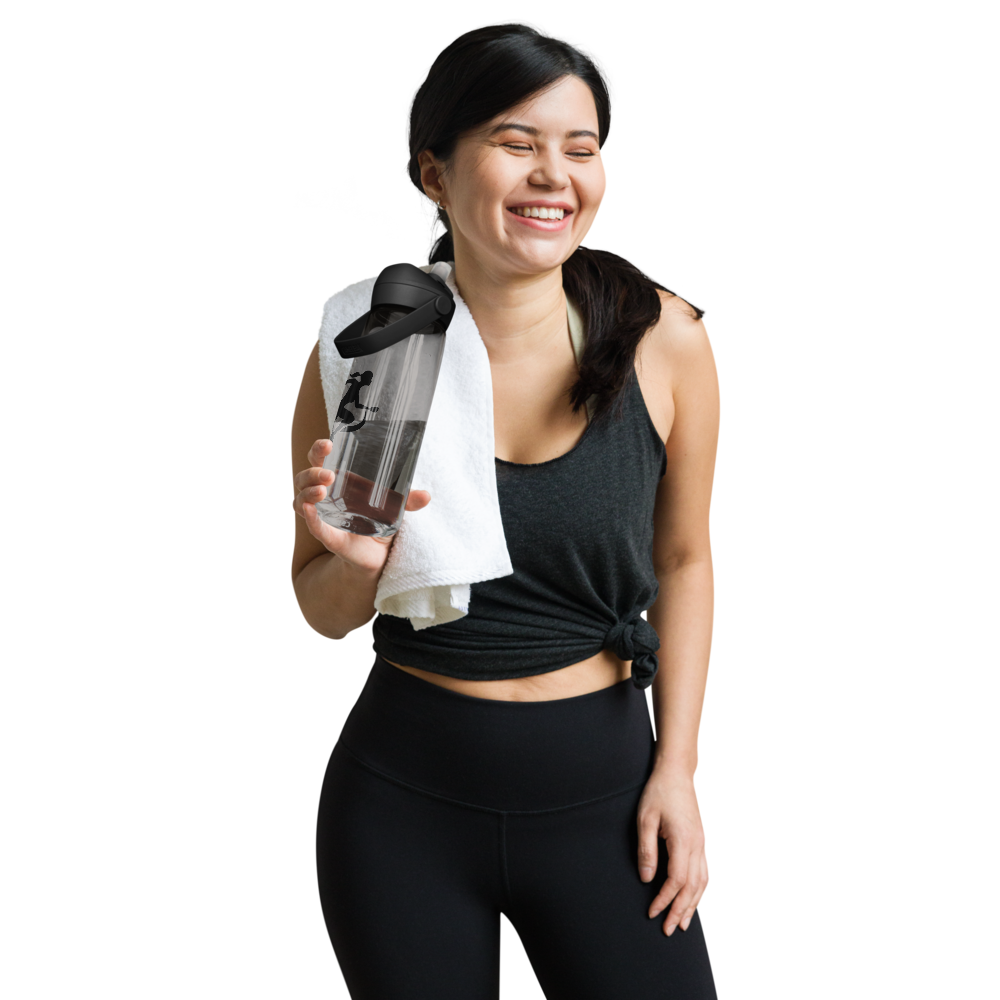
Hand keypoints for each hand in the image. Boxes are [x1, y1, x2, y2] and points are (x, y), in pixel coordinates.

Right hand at [292, 438, 431, 576]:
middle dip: (314, 471)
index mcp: (339, 481)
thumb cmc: (379, 521)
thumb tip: (426, 496)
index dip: (318, 449)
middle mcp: (325, 495)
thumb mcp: (395, 507)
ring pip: (301, 499)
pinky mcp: (326, 536)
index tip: (328, 443)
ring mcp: (322, 515)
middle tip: (330, 474)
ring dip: (308, 492)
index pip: (319, 459)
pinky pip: (312, 525)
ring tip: (323, 490)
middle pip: (305, 477)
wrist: (378, 554)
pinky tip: (311, 508)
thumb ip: (408, 500)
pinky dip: (309, 517)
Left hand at [637, 769, 709, 936]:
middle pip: (692, 887)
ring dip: (693, 904)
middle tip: (668, 929)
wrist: (677, 772)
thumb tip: (646, 879)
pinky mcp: (702, 841)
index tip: (652, 912)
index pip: (676, 880)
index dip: (664, 899)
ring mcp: (703, 843)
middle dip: (680, 910)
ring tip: (683, 923)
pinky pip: (706, 871)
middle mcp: (698, 845)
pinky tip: (694, 898)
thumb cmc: (659, 792)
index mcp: (683, 841)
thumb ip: (646, 850)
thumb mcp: (645, 819)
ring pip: (703, 882)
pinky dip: (700, 890)